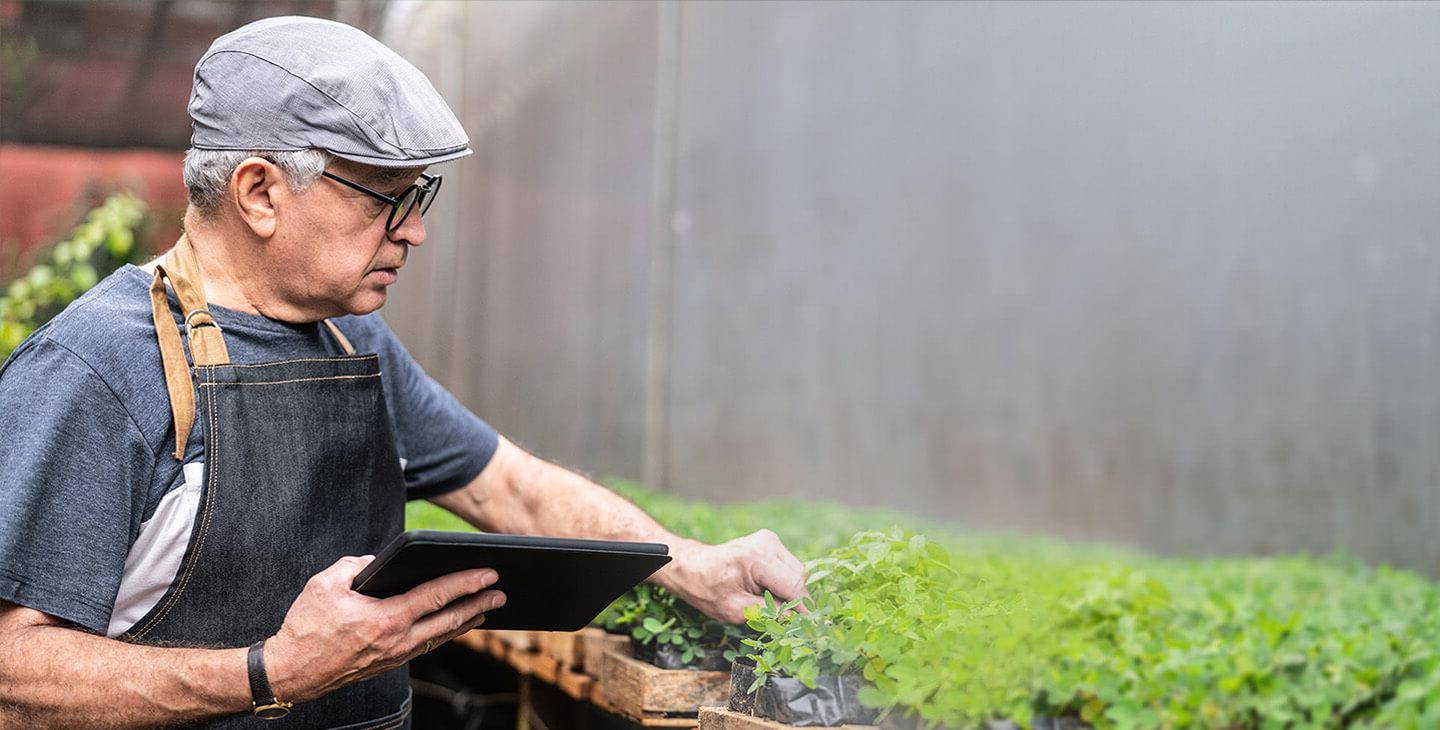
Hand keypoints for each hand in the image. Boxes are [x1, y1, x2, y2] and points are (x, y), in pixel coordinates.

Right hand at [263, 555, 505, 703]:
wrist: (291, 672)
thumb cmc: (306, 627)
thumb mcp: (326, 584)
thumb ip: (356, 565)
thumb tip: (377, 562)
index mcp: (386, 619)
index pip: (436, 596)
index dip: (466, 583)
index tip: (489, 573)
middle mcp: (397, 641)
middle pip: (449, 620)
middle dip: (479, 604)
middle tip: (501, 592)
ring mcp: (395, 656)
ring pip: (441, 636)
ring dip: (466, 621)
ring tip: (487, 608)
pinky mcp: (389, 663)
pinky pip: (426, 644)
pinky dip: (444, 632)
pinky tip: (453, 625)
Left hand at [657, 529, 806, 623]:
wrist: (691, 566)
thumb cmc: (706, 589)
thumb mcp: (734, 610)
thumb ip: (767, 613)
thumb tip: (794, 619)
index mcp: (756, 558)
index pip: (794, 585)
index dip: (804, 608)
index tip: (811, 627)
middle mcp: (767, 543)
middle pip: (799, 577)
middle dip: (796, 601)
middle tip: (786, 621)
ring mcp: (770, 540)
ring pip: (797, 571)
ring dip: (790, 591)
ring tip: (769, 604)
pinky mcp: (770, 542)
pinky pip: (788, 567)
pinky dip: (783, 582)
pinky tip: (767, 591)